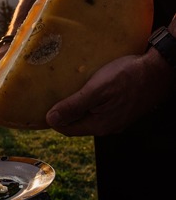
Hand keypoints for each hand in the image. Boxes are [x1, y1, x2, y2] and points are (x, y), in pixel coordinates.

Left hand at [46, 49, 173, 135]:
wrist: (159, 70)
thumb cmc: (127, 77)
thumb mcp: (97, 90)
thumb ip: (74, 105)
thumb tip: (50, 119)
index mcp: (98, 125)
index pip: (67, 129)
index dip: (52, 120)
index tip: (40, 106)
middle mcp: (107, 126)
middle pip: (77, 123)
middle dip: (64, 113)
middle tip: (51, 96)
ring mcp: (116, 118)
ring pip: (89, 116)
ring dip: (76, 106)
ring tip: (67, 91)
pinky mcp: (122, 109)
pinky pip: (99, 109)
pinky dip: (89, 102)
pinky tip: (87, 89)